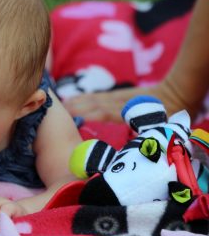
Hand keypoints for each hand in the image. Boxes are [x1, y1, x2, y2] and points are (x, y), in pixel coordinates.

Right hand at [63, 81, 197, 121]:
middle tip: (57, 114)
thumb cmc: (167, 113)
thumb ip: (141, 132)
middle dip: (77, 108)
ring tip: (60, 107)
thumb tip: (126, 144)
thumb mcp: (159, 125)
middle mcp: (121, 102)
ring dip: (77, 102)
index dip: (90, 114)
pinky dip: (84, 99)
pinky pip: (97, 97)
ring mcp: (118, 97)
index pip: (107, 111)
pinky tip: (73, 101)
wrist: (176, 91)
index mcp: (130, 110)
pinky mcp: (117, 94)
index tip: (75, 119)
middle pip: (95, 103)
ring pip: (94, 99)